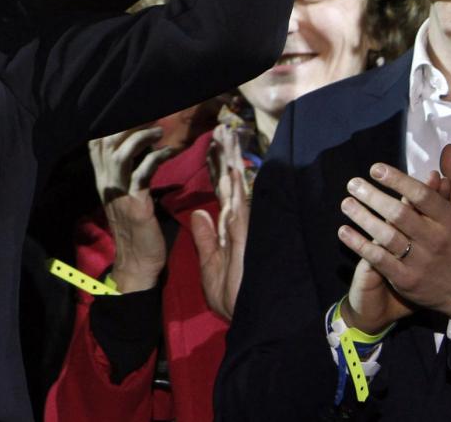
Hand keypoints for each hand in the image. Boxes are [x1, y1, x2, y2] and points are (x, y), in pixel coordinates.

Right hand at [90, 126, 176, 291]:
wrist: (137, 261)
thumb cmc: (135, 229)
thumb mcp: (122, 198)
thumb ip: (124, 175)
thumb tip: (135, 151)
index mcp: (102, 180)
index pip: (94, 144)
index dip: (107, 125)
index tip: (129, 112)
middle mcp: (105, 182)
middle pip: (106, 142)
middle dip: (126, 124)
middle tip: (149, 116)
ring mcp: (119, 192)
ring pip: (122, 153)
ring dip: (142, 137)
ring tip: (159, 130)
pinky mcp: (136, 202)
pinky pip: (144, 171)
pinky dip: (158, 157)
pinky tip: (171, 152)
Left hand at [191, 124, 249, 319]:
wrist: (251, 323)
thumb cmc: (233, 300)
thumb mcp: (209, 268)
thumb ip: (205, 241)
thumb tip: (199, 213)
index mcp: (228, 231)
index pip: (221, 192)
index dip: (215, 168)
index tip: (211, 144)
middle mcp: (239, 224)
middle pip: (230, 182)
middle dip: (225, 154)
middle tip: (221, 126)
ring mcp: (244, 228)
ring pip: (236, 186)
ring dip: (231, 160)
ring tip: (226, 133)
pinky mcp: (247, 237)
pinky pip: (240, 205)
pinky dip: (236, 185)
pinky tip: (234, 165)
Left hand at [338, 146, 450, 331]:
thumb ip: (448, 185)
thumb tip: (447, 149)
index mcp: (449, 221)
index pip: (422, 196)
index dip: (397, 180)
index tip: (374, 168)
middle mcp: (436, 240)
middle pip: (400, 214)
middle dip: (373, 197)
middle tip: (352, 183)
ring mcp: (421, 261)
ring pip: (387, 235)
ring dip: (363, 217)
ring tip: (346, 202)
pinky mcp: (407, 279)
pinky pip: (379, 259)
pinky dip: (359, 244)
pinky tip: (343, 231)